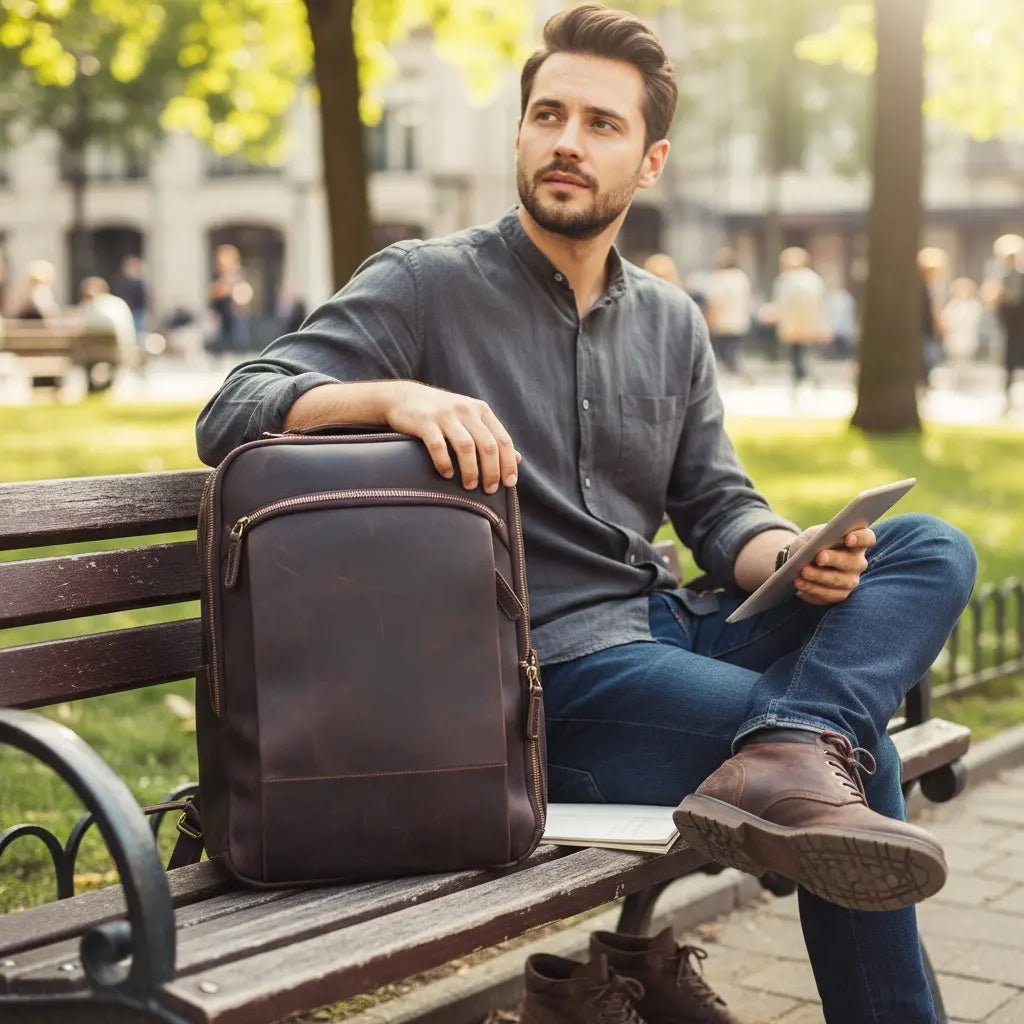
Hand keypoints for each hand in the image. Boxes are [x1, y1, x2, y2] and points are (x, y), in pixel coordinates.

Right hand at [384, 382, 520, 492]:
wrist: (404, 396)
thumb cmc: (442, 413)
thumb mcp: (470, 419)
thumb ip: (492, 436)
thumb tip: (518, 458)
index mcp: (481, 410)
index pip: (503, 439)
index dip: (508, 463)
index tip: (509, 483)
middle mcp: (466, 410)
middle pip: (487, 445)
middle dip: (491, 471)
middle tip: (489, 490)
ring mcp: (445, 415)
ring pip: (466, 446)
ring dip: (471, 470)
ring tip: (470, 486)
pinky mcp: (425, 422)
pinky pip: (438, 446)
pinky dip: (445, 463)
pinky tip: (447, 474)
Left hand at [785, 525, 875, 605]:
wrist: (800, 560)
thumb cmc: (811, 543)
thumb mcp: (812, 535)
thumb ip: (817, 537)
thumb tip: (815, 546)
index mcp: (856, 542)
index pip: (867, 538)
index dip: (860, 538)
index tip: (847, 538)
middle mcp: (858, 562)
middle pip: (853, 562)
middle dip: (835, 559)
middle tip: (819, 557)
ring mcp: (850, 580)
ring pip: (839, 580)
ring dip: (820, 576)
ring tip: (803, 572)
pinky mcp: (839, 594)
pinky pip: (828, 594)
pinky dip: (812, 588)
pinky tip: (799, 583)